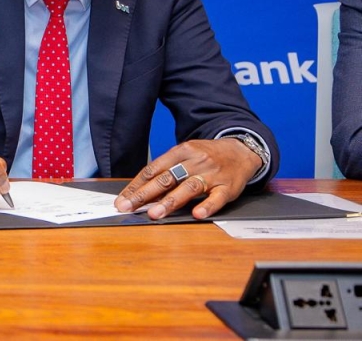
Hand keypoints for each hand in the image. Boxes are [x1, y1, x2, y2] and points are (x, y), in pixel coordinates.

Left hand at [114, 138, 262, 219]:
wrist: (241, 150)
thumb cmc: (207, 156)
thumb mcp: (186, 154)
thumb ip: (167, 170)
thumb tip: (142, 191)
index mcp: (181, 151)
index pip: (153, 169)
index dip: (136, 185)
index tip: (122, 199)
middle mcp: (194, 161)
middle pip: (166, 178)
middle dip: (144, 194)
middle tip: (128, 207)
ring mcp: (211, 174)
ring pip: (188, 187)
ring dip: (170, 201)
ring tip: (154, 213)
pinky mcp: (228, 187)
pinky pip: (217, 197)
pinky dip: (207, 206)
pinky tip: (197, 214)